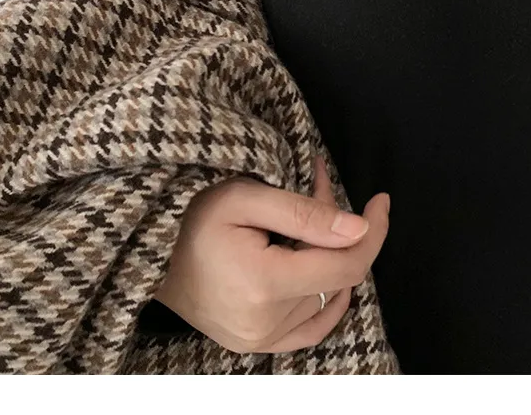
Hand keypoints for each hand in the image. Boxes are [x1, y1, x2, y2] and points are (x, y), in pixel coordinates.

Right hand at [153, 156, 390, 353]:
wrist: (149, 255)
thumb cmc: (192, 218)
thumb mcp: (246, 199)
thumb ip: (305, 213)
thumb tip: (359, 229)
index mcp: (264, 285)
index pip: (346, 265)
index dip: (373, 232)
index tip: (381, 201)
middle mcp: (266, 323)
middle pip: (335, 274)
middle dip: (340, 228)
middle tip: (320, 185)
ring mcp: (261, 340)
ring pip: (325, 294)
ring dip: (328, 253)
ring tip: (307, 215)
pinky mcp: (257, 345)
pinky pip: (312, 326)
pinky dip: (327, 296)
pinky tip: (324, 269)